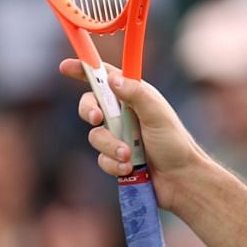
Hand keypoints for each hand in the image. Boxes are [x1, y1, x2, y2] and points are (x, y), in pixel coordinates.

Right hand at [63, 61, 206, 211]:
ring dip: (111, 146)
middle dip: (89, 111)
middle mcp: (124, 115)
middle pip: (90, 105)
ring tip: (129, 156)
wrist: (181, 180)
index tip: (65, 67)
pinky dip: (113, 164)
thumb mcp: (157, 114)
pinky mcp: (116, 158)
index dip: (85, 69)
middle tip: (97, 118)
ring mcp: (119, 137)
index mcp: (135, 97)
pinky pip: (101, 158)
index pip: (106, 77)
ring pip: (95, 136)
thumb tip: (112, 78)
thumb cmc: (174, 144)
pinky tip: (129, 168)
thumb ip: (136, 94)